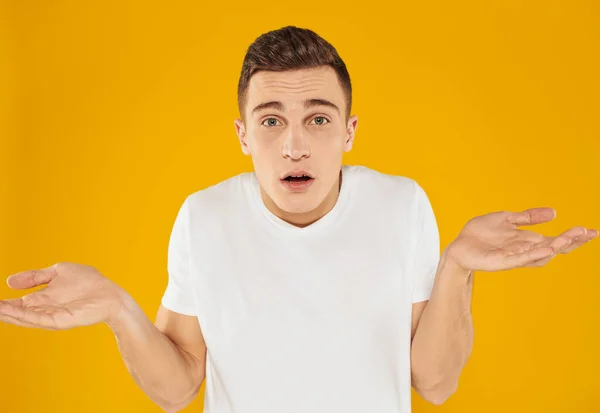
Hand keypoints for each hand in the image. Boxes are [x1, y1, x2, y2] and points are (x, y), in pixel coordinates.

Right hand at [0, 262, 127, 329]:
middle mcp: (43, 310)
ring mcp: (51, 316)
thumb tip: (9, 281)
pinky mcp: (61, 320)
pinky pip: (38, 319)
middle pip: (16, 313)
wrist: (110, 294)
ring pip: (23, 318)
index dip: (2, 304)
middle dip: (1, 311)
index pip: (16, 304)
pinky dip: (22, 316)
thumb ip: (35, 276)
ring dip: (6, 314)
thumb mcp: (58, 272)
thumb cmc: (88, 282)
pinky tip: (8, 311)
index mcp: (41, 299)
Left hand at [445, 207, 597, 272]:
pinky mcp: (501, 262)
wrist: (459, 246)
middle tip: (586, 233)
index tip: (592, 231)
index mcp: (528, 241)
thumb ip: (528, 217)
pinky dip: (533, 255)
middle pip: (554, 248)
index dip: (573, 237)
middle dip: (570, 241)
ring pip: (540, 254)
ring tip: (568, 238)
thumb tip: (554, 213)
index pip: (556, 240)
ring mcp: (515, 257)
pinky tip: (545, 249)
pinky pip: (520, 259)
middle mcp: (525, 251)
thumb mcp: (506, 219)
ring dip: (555, 247)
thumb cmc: (480, 234)